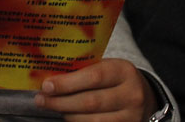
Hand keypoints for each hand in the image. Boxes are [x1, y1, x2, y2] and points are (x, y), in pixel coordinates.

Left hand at [34, 58, 156, 120]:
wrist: (143, 97)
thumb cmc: (115, 79)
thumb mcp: (106, 67)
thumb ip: (84, 71)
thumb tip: (50, 78)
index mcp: (123, 71)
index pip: (93, 77)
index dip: (67, 83)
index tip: (46, 85)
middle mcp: (131, 95)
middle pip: (90, 102)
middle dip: (61, 102)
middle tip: (41, 100)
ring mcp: (131, 116)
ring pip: (92, 121)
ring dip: (68, 115)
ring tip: (53, 108)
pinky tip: (68, 117)